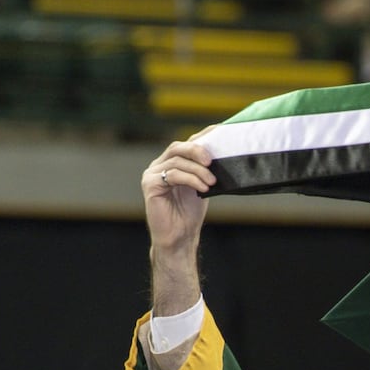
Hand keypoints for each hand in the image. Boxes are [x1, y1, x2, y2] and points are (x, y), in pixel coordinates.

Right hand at [144, 138, 215, 255]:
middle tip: (211, 161)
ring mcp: (152, 174)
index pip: (185, 144)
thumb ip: (204, 169)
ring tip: (211, 182)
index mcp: (169, 163)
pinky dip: (191, 179)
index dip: (201, 136)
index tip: (219, 131)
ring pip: (177, 161)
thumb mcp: (201, 185)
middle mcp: (158, 166)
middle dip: (197, 151)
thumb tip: (220, 152)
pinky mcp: (149, 185)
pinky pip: (173, 174)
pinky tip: (203, 188)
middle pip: (178, 147)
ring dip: (198, 170)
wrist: (179, 237)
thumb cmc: (189, 214)